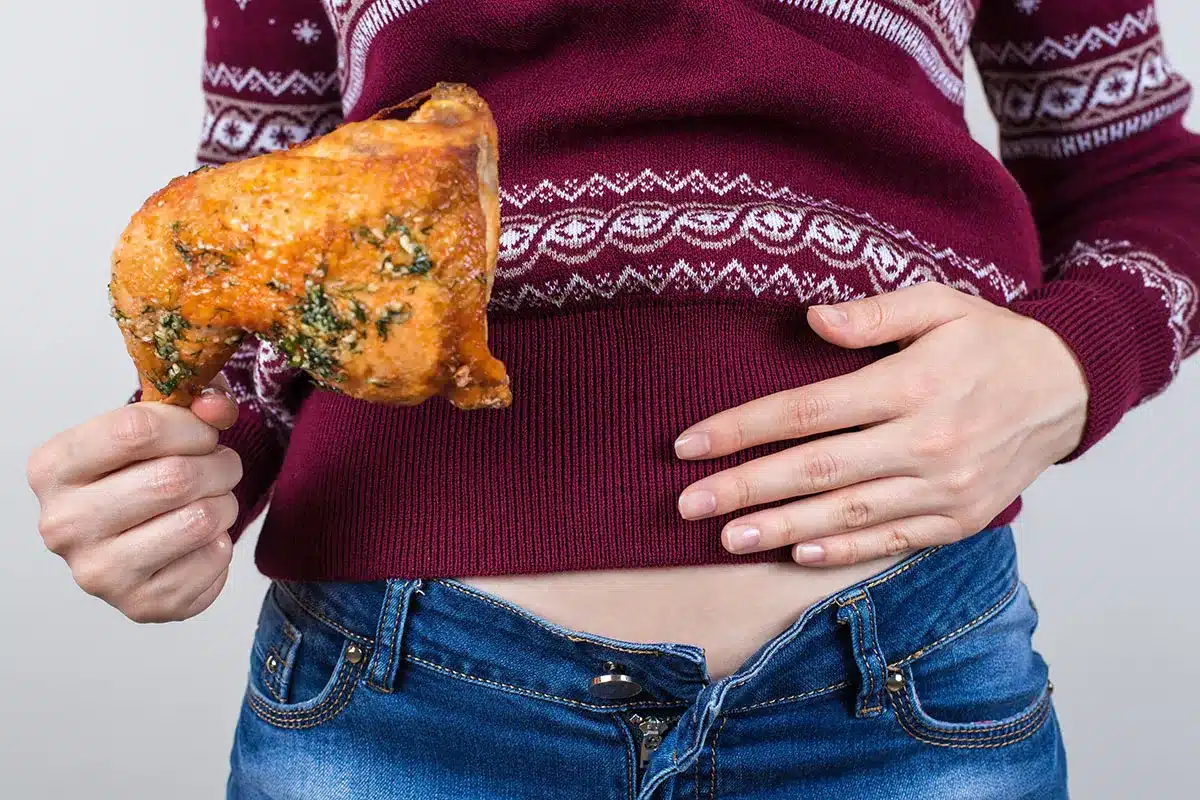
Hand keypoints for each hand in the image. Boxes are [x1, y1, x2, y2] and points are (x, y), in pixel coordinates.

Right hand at [28, 377, 242, 622]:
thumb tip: (217, 406)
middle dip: (219, 464)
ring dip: (226, 503)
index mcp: (53, 467)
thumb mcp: (160, 422)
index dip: (190, 425)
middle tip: (223, 465)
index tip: (204, 431)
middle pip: (173, 479)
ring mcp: (98, 572)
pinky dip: (223, 544)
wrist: (138, 536)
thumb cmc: (143, 472)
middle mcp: (63, 524)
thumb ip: (195, 399)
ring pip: (199, 520)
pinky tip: (201, 540)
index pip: (136, 430)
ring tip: (214, 499)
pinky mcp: (140, 605)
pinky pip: (212, 562)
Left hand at [675, 283, 1088, 565]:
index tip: (690, 444)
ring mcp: (944, 488)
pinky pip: (891, 540)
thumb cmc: (990, 341)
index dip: (743, 428)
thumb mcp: (940, 304)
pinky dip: (843, 551)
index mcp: (911, 385)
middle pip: (815, 470)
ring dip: (781, 527)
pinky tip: (797, 553)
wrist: (1069, 388)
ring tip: (727, 538)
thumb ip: (875, 313)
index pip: (807, 411)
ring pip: (847, 513)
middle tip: (687, 504)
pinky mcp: (959, 518)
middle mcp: (925, 442)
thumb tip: (811, 318)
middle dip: (744, 487)